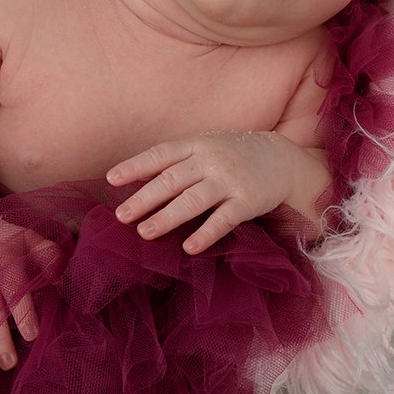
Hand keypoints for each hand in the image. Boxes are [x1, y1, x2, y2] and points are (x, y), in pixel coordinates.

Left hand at [107, 131, 303, 253]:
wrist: (282, 159)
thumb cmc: (234, 156)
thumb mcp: (206, 148)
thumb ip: (178, 161)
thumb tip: (138, 180)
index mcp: (196, 146)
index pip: (161, 155)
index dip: (135, 166)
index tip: (111, 179)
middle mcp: (210, 161)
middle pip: (171, 180)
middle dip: (144, 198)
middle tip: (121, 215)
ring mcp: (229, 180)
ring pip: (193, 200)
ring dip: (167, 217)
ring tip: (144, 232)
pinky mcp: (247, 201)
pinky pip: (224, 219)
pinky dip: (206, 233)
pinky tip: (189, 247)